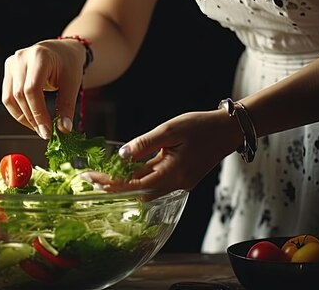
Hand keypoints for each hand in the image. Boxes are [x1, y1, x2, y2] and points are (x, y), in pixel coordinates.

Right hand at [2, 38, 86, 138]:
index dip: (38, 113)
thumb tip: (63, 129)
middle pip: (19, 95)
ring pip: (10, 98)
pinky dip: (18, 111)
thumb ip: (67, 105)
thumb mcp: (73, 83)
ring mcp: (12, 64)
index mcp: (39, 56)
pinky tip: (31, 119)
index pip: (32, 89)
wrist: (61, 51)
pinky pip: (8, 97)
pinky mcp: (8, 71)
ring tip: (38, 127)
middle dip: (32, 118)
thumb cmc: (68, 64)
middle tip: (45, 133)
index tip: (47, 131)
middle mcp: (21, 58)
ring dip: (23, 117)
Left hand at [85, 109, 242, 192]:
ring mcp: (179, 184)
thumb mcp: (170, 129)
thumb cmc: (202, 126)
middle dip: (113, 187)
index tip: (90, 178)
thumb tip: (121, 155)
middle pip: (137, 193)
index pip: (134, 185)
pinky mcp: (180, 179)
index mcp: (174, 173)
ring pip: (145, 190)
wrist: (228, 130)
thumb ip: (145, 143)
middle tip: (91, 178)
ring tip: (102, 175)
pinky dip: (137, 179)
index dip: (110, 184)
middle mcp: (176, 184)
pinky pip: (154, 182)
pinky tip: (124, 170)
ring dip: (124, 184)